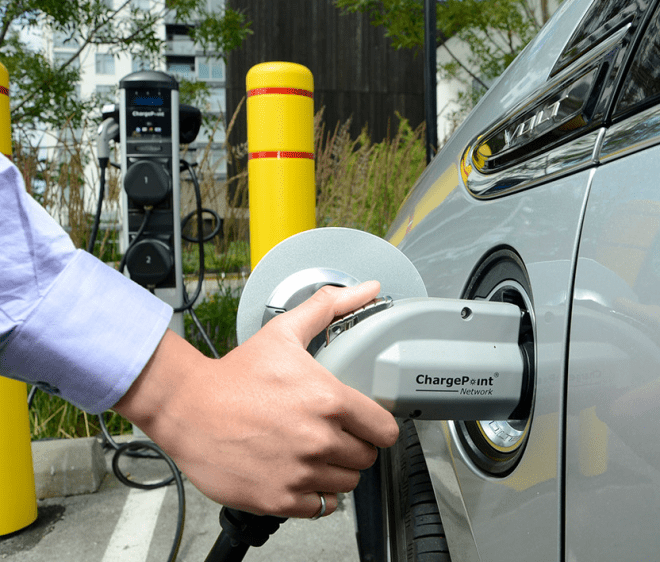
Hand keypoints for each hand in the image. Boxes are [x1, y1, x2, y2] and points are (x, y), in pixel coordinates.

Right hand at [113, 281, 398, 517]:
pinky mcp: (280, 499)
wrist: (188, 408)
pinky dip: (315, 494)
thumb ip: (330, 308)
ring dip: (335, 470)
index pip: (385, 430)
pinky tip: (299, 473)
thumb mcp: (284, 332)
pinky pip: (321, 507)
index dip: (377, 426)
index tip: (365, 423)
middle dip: (354, 445)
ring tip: (312, 452)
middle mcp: (319, 440)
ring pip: (346, 484)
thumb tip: (368, 289)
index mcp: (329, 401)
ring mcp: (300, 473)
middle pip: (367, 458)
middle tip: (331, 433)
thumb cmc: (235, 374)